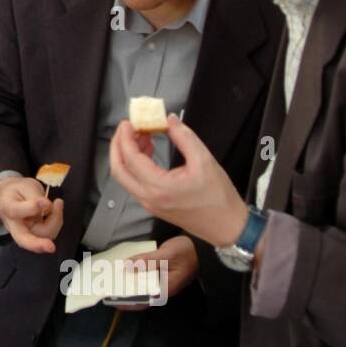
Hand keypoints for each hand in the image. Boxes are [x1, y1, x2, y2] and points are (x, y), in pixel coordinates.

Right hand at [0, 175, 64, 253]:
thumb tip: (47, 207)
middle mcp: (14, 225)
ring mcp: (25, 233)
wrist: (12, 197)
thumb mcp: (25, 186)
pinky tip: (57, 209)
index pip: (15, 211)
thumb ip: (34, 197)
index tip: (45, 201)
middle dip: (37, 244)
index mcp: (7, 208)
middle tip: (51, 247)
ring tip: (58, 203)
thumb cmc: (18, 190)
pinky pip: (49, 233)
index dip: (30, 208)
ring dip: (55, 221)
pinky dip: (57, 221)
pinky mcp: (36, 235)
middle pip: (24, 239)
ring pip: (42, 236)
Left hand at [109, 114, 246, 246]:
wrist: (227, 226)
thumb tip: (169, 119)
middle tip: (127, 127)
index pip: (131, 159)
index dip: (126, 137)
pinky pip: (134, 183)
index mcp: (159, 187)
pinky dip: (135, 165)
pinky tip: (148, 151)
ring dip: (126, 155)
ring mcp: (148, 204)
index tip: (128, 122)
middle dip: (118, 145)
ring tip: (142, 135)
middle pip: (118, 169)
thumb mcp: (204, 160)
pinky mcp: (152, 205)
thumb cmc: (218, 196)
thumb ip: (184, 137)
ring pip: (124, 177)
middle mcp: (148, 198)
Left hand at [113, 234, 199, 310]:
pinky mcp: (162, 273)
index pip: (143, 301)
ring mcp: (163, 280)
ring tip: (113, 278)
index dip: (127, 303)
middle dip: (125, 292)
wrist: (203, 246)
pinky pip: (146, 276)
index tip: (112, 301)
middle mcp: (163, 288)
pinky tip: (126, 267)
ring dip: (129, 282)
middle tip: (108, 287)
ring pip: (142, 285)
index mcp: (165, 289)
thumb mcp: (166, 255)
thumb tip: (126, 267)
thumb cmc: (187, 252)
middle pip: (141, 294)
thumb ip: (146, 261)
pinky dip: (136, 273)